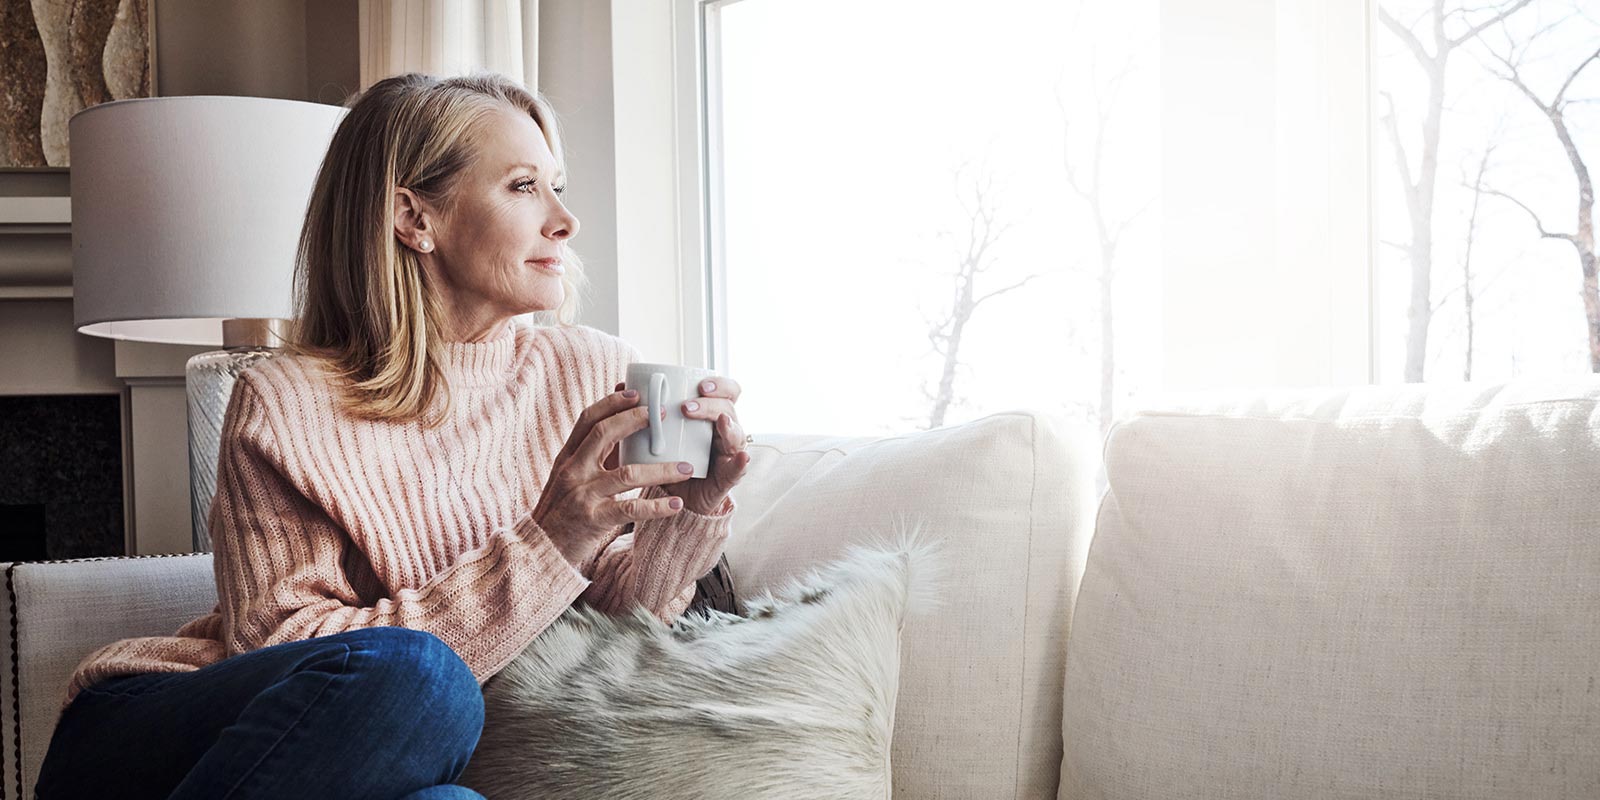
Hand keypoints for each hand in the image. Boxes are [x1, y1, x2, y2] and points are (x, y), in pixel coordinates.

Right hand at [533, 389, 697, 567]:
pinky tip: (676, 504)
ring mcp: (582, 495)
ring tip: (687, 467)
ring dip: (661, 469)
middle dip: (635, 420)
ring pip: (626, 474)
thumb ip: (594, 454)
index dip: (612, 402)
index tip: (636, 391)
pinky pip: (630, 509)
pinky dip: (656, 506)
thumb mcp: (571, 476)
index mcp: (568, 456)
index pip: (588, 419)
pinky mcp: (593, 520)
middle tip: (664, 414)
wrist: (541, 549)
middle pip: (603, 434)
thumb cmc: (562, 509)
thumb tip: (622, 424)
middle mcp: (572, 470)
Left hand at [613, 376, 750, 514]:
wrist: (675, 501)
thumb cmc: (667, 463)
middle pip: (729, 407)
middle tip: (688, 406)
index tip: (699, 384)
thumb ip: (644, 413)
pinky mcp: (728, 478)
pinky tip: (742, 457)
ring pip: (736, 433)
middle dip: (712, 403)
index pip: (725, 391)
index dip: (718, 384)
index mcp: (710, 417)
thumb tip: (622, 386)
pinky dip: (742, 462)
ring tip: (719, 422)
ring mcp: (729, 453)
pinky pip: (739, 469)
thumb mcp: (658, 435)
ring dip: (728, 425)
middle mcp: (724, 431)